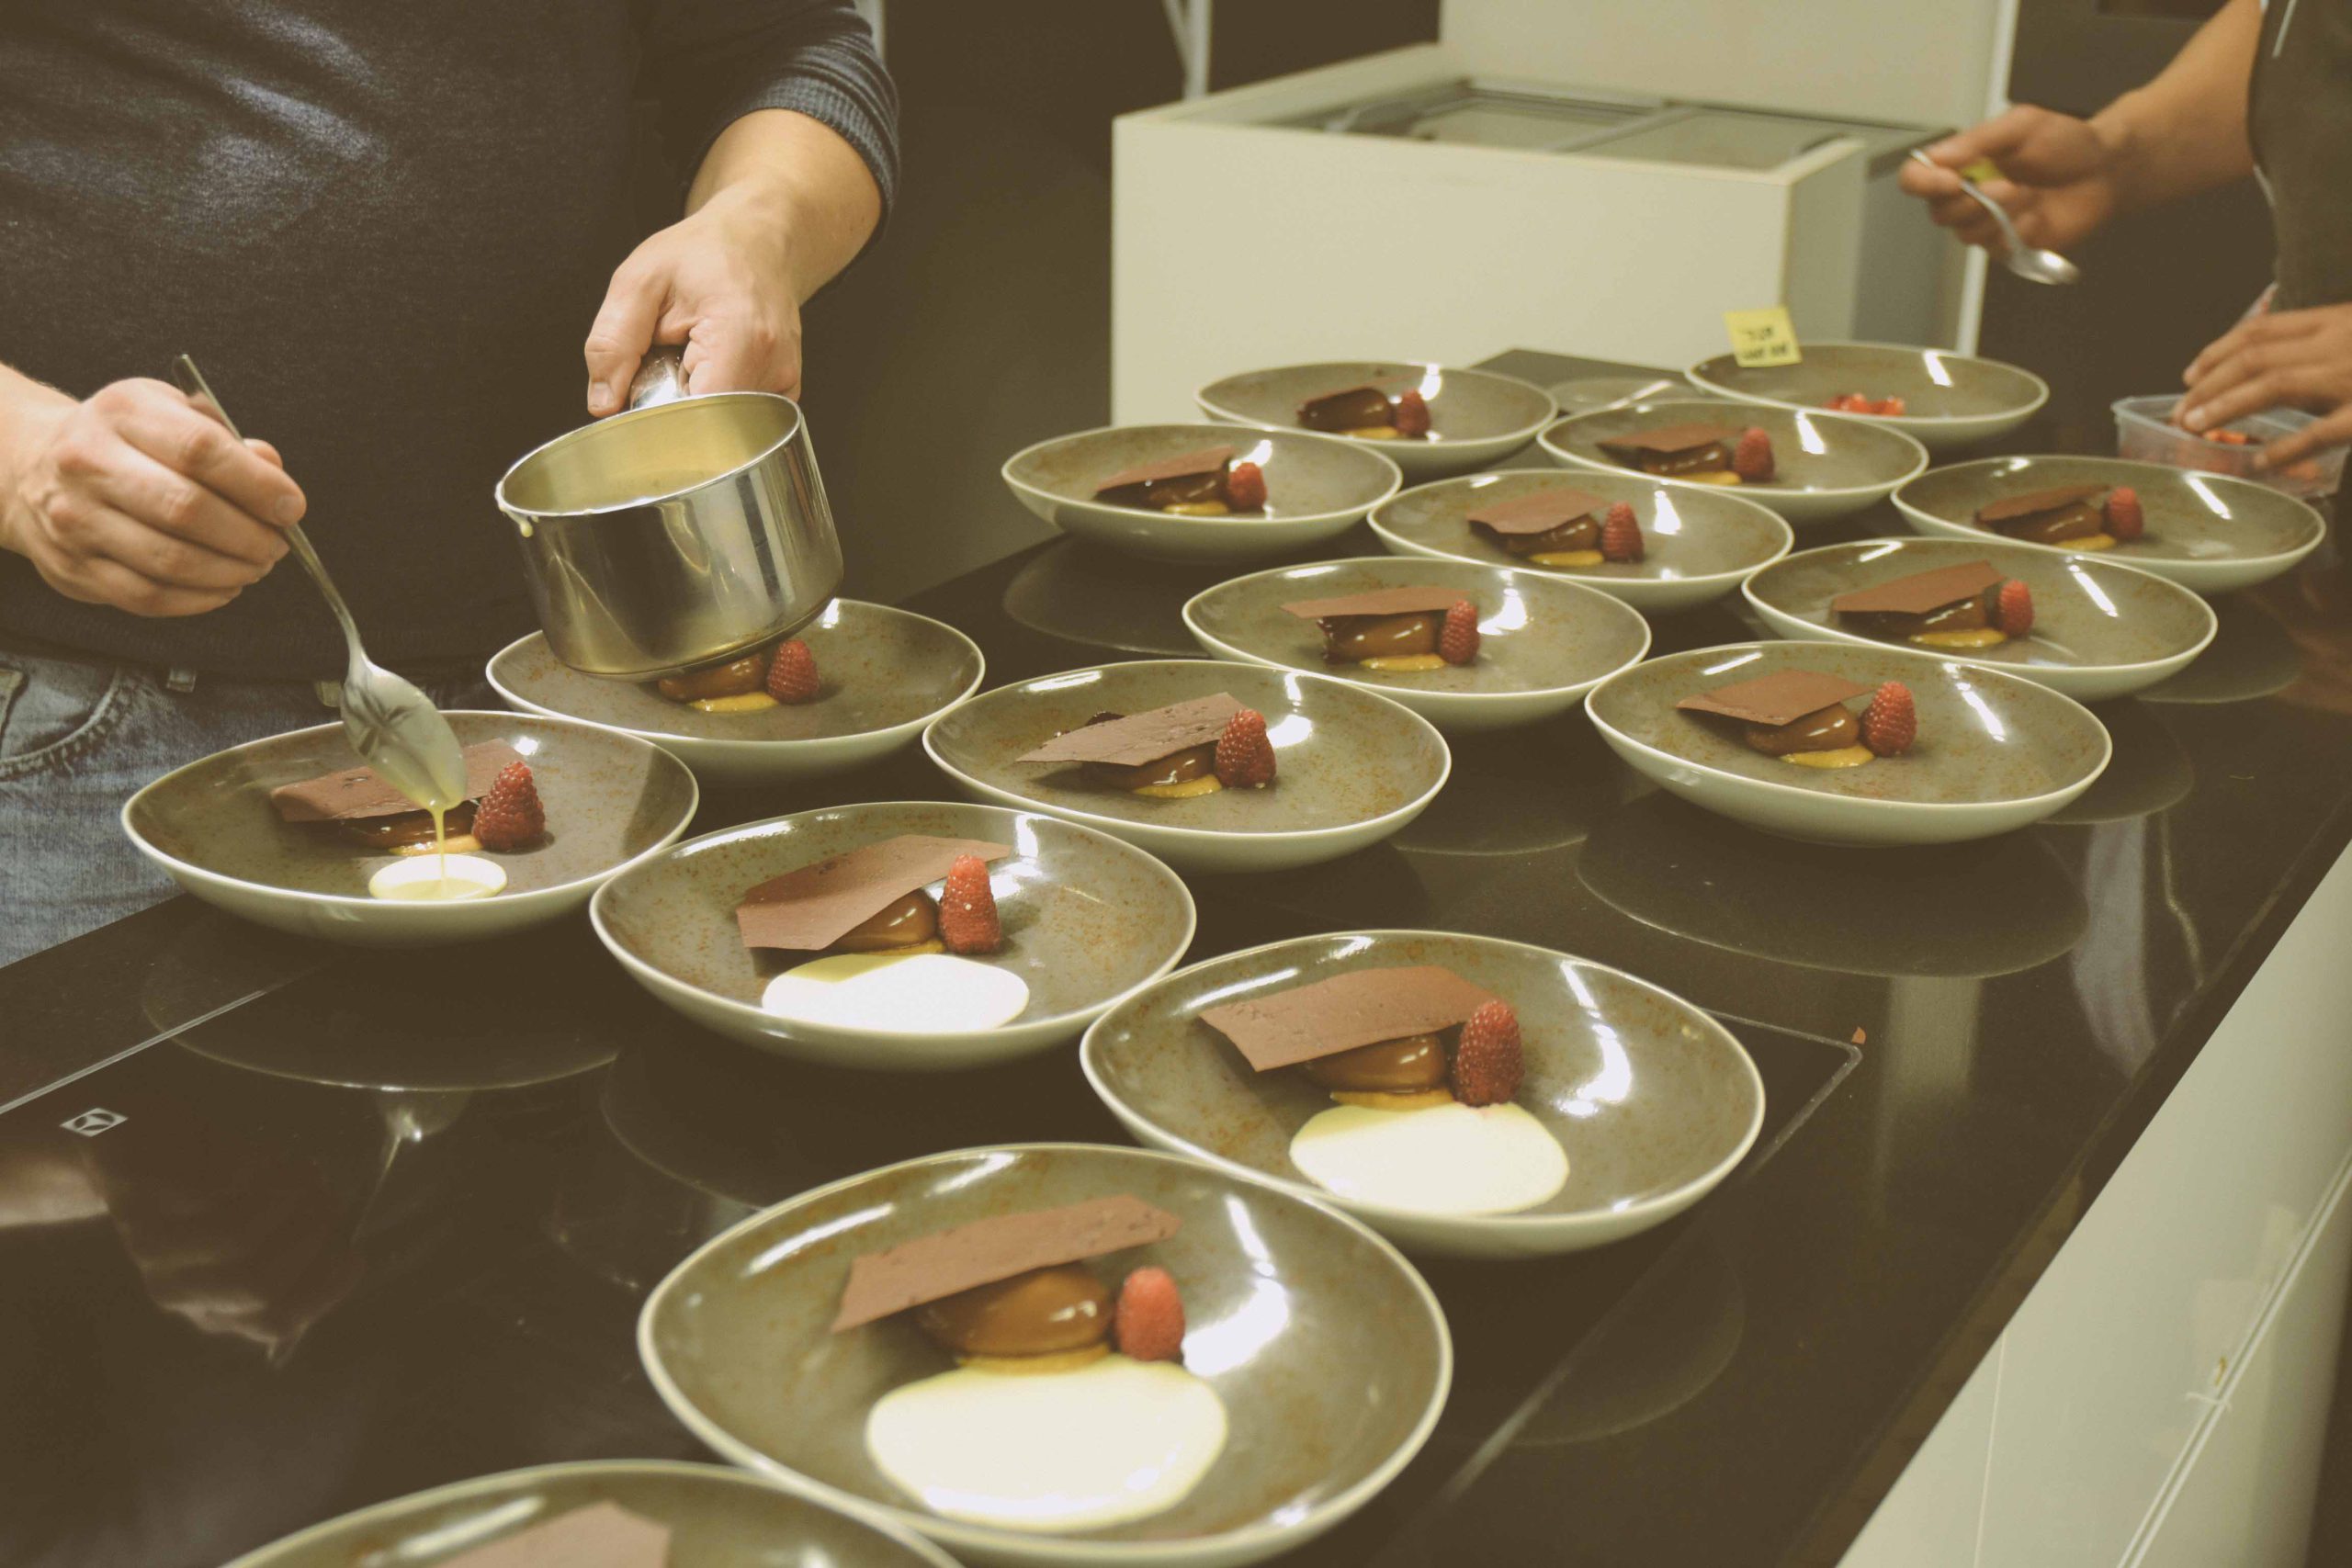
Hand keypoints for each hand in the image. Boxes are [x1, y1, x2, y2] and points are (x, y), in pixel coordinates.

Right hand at [0, 378, 304, 616]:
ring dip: (230, 571)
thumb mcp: (169, 413)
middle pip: (186, 509)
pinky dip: (199, 599)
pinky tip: (223, 587)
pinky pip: (148, 597)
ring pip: (169, 561)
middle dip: (249, 536)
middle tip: (277, 545)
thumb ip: (225, 438)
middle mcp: (89, 462)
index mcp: (122, 413)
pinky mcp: (74, 565)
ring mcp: (76, 518)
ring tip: (255, 566)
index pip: (199, 449)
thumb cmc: (121, 440)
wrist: (33, 466)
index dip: (257, 485)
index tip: (291, 507)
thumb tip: (272, 472)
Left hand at [582, 187, 804, 415]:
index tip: (639, 401)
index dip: (663, 420)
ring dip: (695, 406)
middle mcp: (773, 365)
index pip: (700, 415)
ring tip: (689, 362)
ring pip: (726, 426)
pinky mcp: (785, 391)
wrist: (757, 239)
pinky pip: (741, 418)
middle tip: (662, 368)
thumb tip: (604, 402)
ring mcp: (785, 381)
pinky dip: (715, 403)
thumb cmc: (705, 251)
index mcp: (739, 334)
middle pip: (712, 426)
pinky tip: (709, 369)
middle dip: (675, 412)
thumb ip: (613, 341)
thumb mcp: (640, 280)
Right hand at [1897, 106, 2121, 256]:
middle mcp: (1966, 197)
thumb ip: (1978, 139)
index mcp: (1962, 164)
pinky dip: (2019, 229)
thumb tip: (1937, 156)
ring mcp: (1985, 224)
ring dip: (2000, 214)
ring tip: (2030, 195)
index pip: (1916, 178)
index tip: (1950, 179)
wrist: (2105, 171)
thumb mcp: (2021, 126)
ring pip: (1966, 234)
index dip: (1923, 183)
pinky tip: (2039, 214)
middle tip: (2006, 185)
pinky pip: (1996, 247)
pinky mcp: (2007, 246)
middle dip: (1971, 202)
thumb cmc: (2065, 143)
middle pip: (1938, 213)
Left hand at [2180, 304, 2351, 467]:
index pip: (2260, 330)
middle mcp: (2338, 342)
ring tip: (2194, 427)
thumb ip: (2322, 348)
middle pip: (2255, 358)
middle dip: (2208, 386)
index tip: (2189, 376)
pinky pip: (2319, 433)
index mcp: (2335, 320)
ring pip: (2275, 385)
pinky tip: (2259, 463)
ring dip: (2226, 406)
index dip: (2215, 353)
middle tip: (2181, 414)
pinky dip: (2286, 449)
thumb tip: (2265, 374)